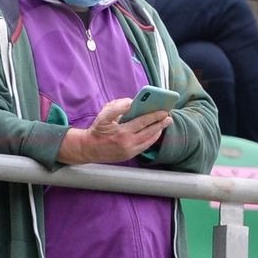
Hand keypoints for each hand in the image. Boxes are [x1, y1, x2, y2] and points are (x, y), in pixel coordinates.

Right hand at [57, 97, 171, 164]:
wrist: (89, 148)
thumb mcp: (103, 116)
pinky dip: (151, 139)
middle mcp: (128, 143)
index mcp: (122, 132)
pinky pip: (145, 146)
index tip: (163, 111)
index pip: (143, 122)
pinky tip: (154, 133)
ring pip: (149, 140)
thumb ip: (116, 107)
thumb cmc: (97, 130)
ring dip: (158, 132)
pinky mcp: (129, 155)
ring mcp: (130, 150)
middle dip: (160, 124)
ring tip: (163, 124)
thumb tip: (131, 103)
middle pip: (149, 132)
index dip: (154, 116)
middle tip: (168, 117)